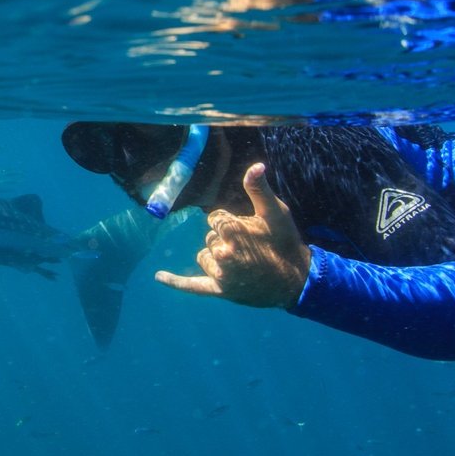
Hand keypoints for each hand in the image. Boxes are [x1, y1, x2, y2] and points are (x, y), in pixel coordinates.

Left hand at [154, 162, 311, 308]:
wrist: (296, 280)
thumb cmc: (285, 242)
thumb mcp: (275, 212)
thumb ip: (259, 189)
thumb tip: (255, 165)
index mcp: (233, 231)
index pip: (216, 219)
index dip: (232, 222)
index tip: (250, 231)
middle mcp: (224, 254)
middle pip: (210, 237)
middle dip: (226, 239)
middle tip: (251, 248)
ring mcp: (221, 275)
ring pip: (204, 256)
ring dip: (216, 256)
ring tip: (242, 262)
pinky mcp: (220, 290)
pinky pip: (193, 286)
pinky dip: (175, 282)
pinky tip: (159, 277)